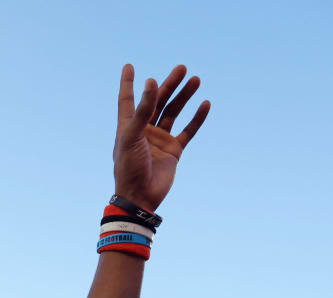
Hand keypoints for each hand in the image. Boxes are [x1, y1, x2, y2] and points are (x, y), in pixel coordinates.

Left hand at [112, 64, 209, 210]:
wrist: (140, 196)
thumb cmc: (128, 167)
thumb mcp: (132, 136)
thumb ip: (142, 110)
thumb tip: (151, 82)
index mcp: (128, 125)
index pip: (127, 99)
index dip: (128, 83)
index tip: (128, 66)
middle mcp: (144, 129)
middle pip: (157, 101)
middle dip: (169, 84)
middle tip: (182, 68)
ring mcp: (160, 139)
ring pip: (173, 112)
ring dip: (184, 97)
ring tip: (195, 80)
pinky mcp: (173, 150)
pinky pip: (187, 131)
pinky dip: (196, 118)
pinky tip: (205, 104)